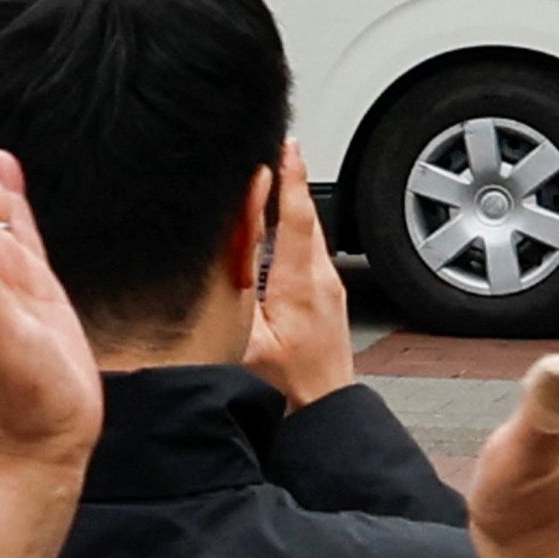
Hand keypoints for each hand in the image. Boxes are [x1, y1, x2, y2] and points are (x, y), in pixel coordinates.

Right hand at [243, 139, 355, 409]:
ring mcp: (330, 286)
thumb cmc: (286, 384)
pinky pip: (312, 251)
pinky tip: (280, 225)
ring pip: (310, 233)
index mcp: (300, 284)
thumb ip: (235, 291)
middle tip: (275, 149)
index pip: (297, 216)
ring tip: (274, 176)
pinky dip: (296, 228)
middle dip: (291, 180)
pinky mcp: (330, 294)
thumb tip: (227, 250)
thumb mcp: (248, 338)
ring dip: (293, 204)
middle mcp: (322, 279)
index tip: (286, 147)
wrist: (323, 410)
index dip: (291, 178)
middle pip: (307, 216)